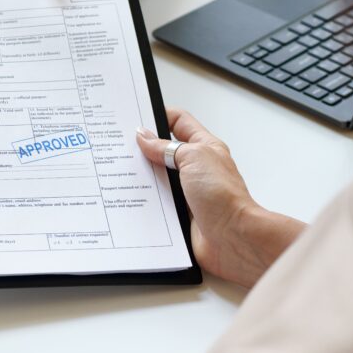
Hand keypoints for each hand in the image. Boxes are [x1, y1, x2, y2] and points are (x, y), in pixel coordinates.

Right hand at [136, 109, 305, 287]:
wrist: (232, 237)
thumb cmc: (224, 196)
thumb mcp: (194, 157)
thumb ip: (166, 146)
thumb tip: (144, 136)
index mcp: (204, 148)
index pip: (178, 122)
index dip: (158, 115)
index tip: (136, 116)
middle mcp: (194, 169)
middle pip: (163, 150)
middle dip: (142, 148)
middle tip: (121, 145)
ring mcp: (185, 191)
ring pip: (155, 177)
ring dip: (141, 176)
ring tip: (120, 171)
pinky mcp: (177, 213)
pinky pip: (154, 202)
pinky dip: (142, 200)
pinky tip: (128, 197)